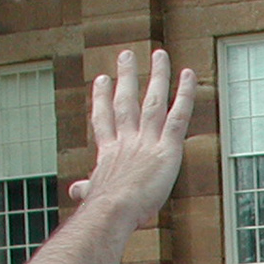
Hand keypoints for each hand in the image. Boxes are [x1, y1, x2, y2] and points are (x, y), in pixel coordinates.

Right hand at [69, 50, 195, 224]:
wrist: (113, 210)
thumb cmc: (103, 210)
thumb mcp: (92, 196)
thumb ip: (87, 189)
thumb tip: (75, 189)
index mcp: (109, 152)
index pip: (104, 120)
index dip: (102, 99)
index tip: (101, 80)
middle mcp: (127, 141)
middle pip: (126, 102)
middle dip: (127, 77)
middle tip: (126, 55)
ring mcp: (147, 141)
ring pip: (153, 101)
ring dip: (157, 75)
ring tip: (160, 54)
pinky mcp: (167, 148)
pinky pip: (178, 115)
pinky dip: (184, 94)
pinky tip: (189, 75)